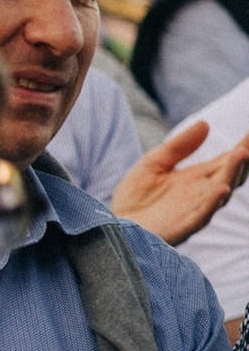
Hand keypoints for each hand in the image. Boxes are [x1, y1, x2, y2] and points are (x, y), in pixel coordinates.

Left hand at [110, 121, 248, 245]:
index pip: (227, 160)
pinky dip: (212, 203)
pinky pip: (201, 216)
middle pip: (231, 175)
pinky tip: (222, 189)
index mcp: (198, 178)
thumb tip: (205, 123)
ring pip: (221, 193)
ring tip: (242, 154)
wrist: (114, 228)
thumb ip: (178, 146)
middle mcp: (202, 194)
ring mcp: (194, 211)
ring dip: (233, 174)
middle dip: (243, 158)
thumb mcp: (154, 163)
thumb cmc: (135, 198)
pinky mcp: (181, 227)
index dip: (243, 146)